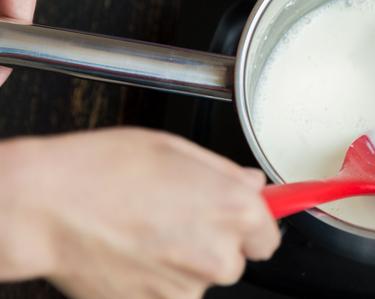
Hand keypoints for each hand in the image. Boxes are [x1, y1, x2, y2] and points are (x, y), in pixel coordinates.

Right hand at [0, 128, 279, 298]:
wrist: (47, 207)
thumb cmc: (104, 170)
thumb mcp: (176, 149)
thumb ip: (225, 172)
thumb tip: (252, 183)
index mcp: (233, 208)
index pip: (268, 235)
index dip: (250, 226)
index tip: (237, 221)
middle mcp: (217, 253)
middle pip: (233, 260)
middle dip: (213, 243)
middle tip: (177, 217)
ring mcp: (186, 288)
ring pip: (198, 278)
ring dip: (182, 262)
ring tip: (146, 231)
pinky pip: (168, 294)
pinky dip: (156, 279)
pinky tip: (133, 252)